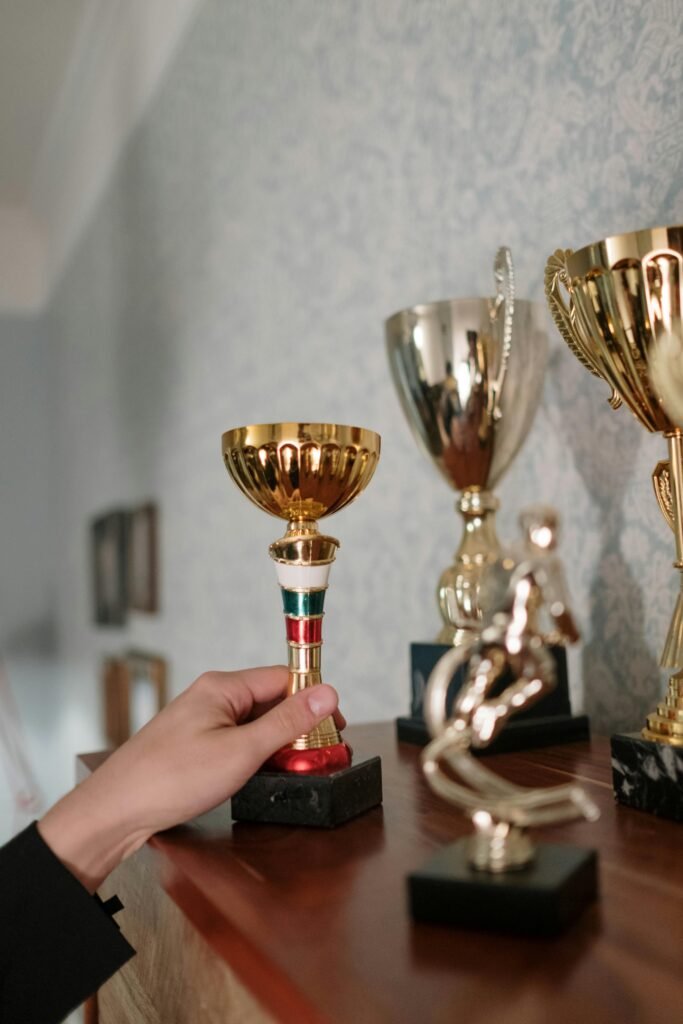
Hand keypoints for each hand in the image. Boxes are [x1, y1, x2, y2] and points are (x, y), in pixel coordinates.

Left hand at [38, 666, 341, 891]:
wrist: (117, 810)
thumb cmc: (171, 778)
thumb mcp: (242, 751)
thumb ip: (287, 722)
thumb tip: (327, 693)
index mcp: (223, 687)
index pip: (283, 679)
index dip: (313, 700)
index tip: (335, 726)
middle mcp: (213, 697)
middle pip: (271, 700)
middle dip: (298, 726)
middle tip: (321, 754)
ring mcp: (202, 720)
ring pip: (255, 723)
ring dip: (278, 744)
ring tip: (297, 769)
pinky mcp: (196, 743)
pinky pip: (238, 740)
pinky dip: (257, 755)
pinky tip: (264, 775)